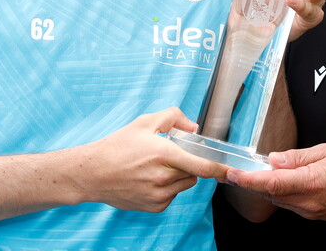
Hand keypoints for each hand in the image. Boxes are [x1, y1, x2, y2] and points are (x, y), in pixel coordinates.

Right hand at [73, 108, 227, 212]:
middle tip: (172, 156)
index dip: (220, 169)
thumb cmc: (118, 146)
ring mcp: (159, 195)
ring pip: (184, 185)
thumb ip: (173, 118)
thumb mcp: (145, 122)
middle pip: (194, 174)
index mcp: (164, 154)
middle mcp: (164, 177)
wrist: (94, 173)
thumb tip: (194, 127)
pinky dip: (168, 188)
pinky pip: (172, 196)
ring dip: (179, 176)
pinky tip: (149, 179)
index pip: (202, 166)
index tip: (232, 170)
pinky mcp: (155, 206)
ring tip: (157, 167)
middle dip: (190, 164)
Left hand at [224, 144, 325, 222]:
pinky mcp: (312, 214)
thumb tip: (275, 159)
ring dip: (266, 187)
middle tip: (236, 169)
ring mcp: (309, 210)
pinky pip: (289, 204)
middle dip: (251, 181)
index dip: (248, 179)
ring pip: (277, 199)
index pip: (271, 183)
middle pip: (269, 193)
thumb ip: (297, 156)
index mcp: (310, 182)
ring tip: (259, 171)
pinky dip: (280, 192)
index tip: (232, 173)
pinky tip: (281, 180)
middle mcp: (307, 201)